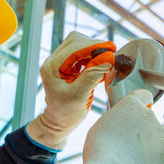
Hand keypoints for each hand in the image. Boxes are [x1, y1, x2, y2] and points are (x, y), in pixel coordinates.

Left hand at [26, 31, 115, 149]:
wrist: (59, 122)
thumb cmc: (67, 113)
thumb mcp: (80, 95)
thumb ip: (92, 75)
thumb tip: (108, 57)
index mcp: (51, 67)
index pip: (74, 47)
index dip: (94, 45)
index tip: (112, 49)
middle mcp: (53, 61)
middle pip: (76, 41)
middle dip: (95, 45)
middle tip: (112, 53)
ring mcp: (60, 62)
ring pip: (79, 45)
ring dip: (95, 50)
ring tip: (108, 60)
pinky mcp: (68, 66)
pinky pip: (82, 54)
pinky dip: (93, 56)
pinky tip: (102, 65)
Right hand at [82, 90, 163, 163]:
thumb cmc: (101, 150)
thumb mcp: (102, 124)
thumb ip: (117, 118)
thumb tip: (121, 122)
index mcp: (131, 104)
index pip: (143, 96)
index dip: (140, 104)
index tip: (136, 114)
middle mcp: (149, 113)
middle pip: (148, 118)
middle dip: (142, 128)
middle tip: (129, 143)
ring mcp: (160, 131)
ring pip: (156, 135)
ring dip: (148, 143)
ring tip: (132, 156)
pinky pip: (162, 150)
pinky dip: (155, 156)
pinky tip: (141, 163)